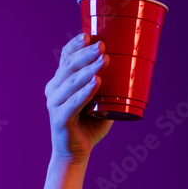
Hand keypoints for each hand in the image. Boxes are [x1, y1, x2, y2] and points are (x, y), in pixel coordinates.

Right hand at [45, 32, 113, 163]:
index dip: (75, 45)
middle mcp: (53, 90)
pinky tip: (96, 83)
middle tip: (103, 46)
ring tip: (104, 60)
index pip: (65, 58)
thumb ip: (111, 87)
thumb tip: (134, 71)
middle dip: (86, 54)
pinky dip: (85, 92)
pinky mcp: (60, 119)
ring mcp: (54, 104)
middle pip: (69, 67)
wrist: (76, 153)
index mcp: (60, 82)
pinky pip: (73, 103)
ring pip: (71, 82)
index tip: (89, 35)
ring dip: (89, 69)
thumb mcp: (101, 101)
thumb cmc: (90, 125)